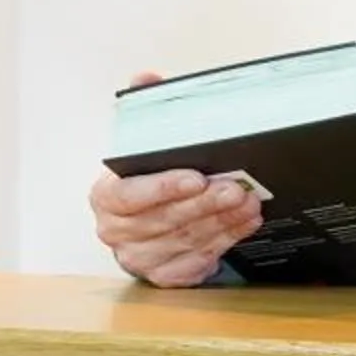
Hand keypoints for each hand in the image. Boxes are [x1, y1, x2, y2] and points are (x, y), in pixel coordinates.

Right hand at [90, 70, 259, 285]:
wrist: (145, 221)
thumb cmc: (146, 179)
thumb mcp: (141, 142)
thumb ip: (142, 111)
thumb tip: (146, 79)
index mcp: (106, 197)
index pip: (128, 196)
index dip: (161, 188)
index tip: (195, 177)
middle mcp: (117, 232)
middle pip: (164, 220)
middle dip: (204, 203)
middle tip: (236, 187)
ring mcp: (139, 258)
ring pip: (186, 241)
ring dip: (222, 221)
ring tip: (249, 202)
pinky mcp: (164, 276)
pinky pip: (198, 262)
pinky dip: (225, 241)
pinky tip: (245, 223)